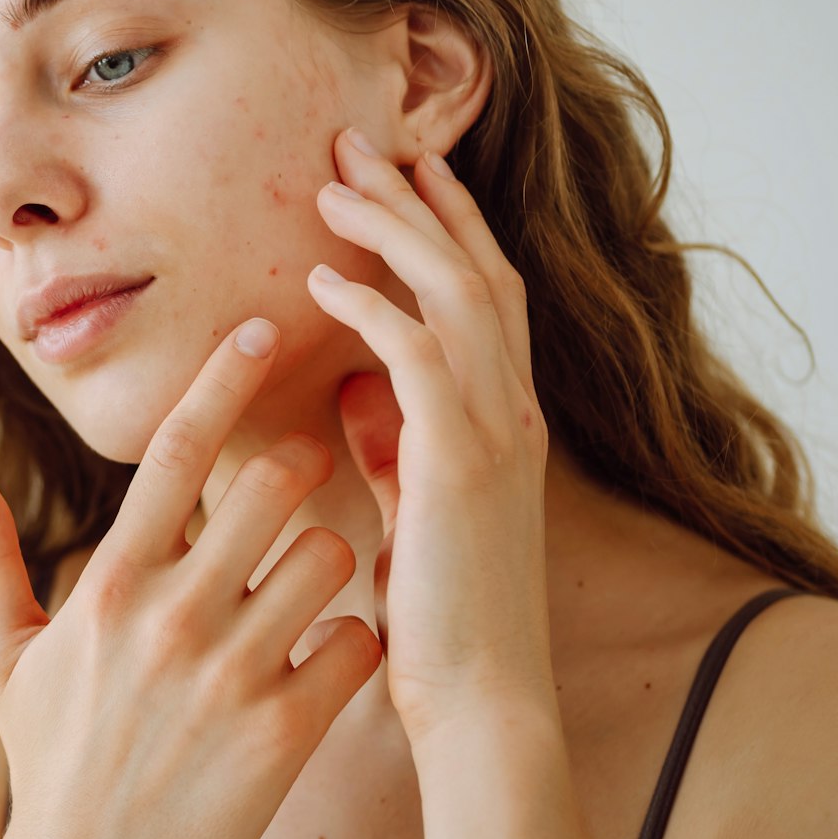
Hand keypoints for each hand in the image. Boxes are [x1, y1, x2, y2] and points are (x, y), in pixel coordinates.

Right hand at [0, 320, 382, 838]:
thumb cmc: (49, 759)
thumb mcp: (2, 654)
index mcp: (108, 584)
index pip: (176, 452)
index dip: (224, 379)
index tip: (263, 328)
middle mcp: (171, 616)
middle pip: (274, 487)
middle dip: (298, 473)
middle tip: (295, 488)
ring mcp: (231, 674)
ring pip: (328, 560)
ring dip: (329, 563)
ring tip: (303, 591)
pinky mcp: (284, 732)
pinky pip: (355, 644)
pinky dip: (353, 644)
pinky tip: (323, 662)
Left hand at [308, 127, 555, 742]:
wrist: (480, 697)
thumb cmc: (440, 614)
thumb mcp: (417, 509)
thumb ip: (397, 444)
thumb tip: (355, 391)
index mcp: (504, 418)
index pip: (484, 291)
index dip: (446, 223)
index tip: (399, 170)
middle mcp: (513, 410)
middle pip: (476, 268)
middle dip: (418, 198)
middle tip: (357, 141)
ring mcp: (497, 433)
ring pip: (457, 292)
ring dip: (393, 230)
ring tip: (331, 187)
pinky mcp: (462, 464)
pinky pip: (419, 356)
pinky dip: (375, 306)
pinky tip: (324, 280)